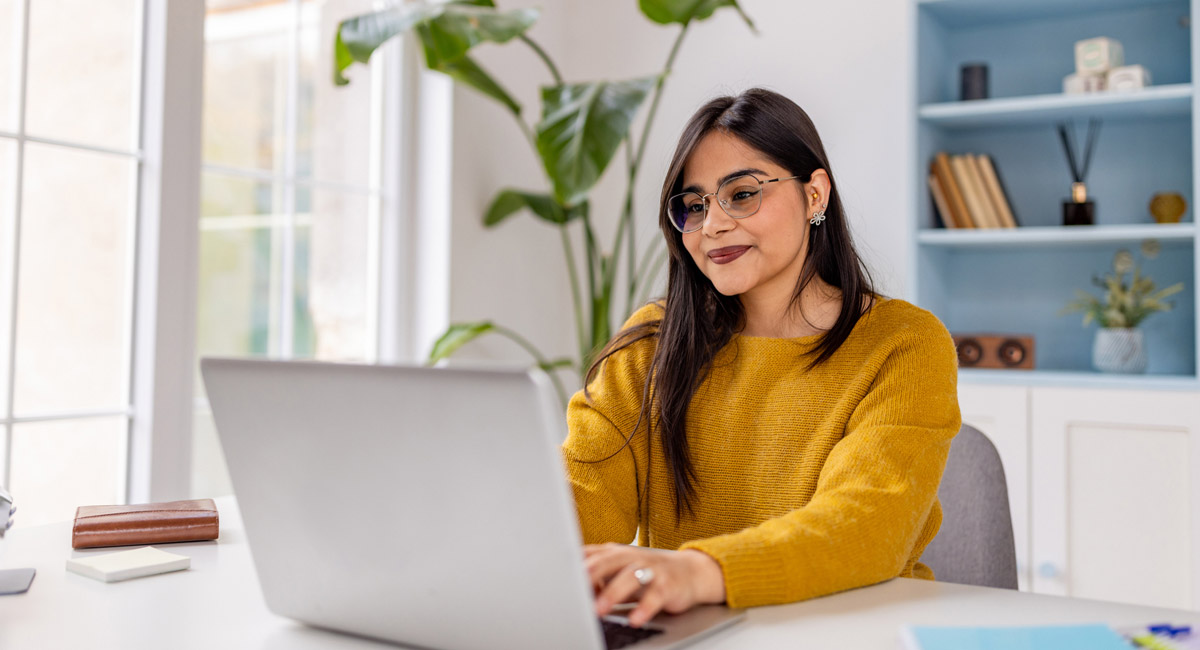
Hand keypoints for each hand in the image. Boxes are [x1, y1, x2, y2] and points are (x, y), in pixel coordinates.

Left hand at [584, 544, 725, 626]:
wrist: (689, 572)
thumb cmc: (646, 573)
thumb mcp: (618, 574)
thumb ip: (595, 580)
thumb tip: (571, 592)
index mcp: (615, 553)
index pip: (592, 554)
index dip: (575, 563)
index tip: (559, 575)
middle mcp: (632, 557)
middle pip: (609, 560)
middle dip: (591, 573)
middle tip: (575, 588)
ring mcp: (651, 569)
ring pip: (630, 576)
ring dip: (613, 593)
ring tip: (600, 610)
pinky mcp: (668, 585)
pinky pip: (655, 596)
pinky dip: (644, 608)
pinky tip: (635, 620)